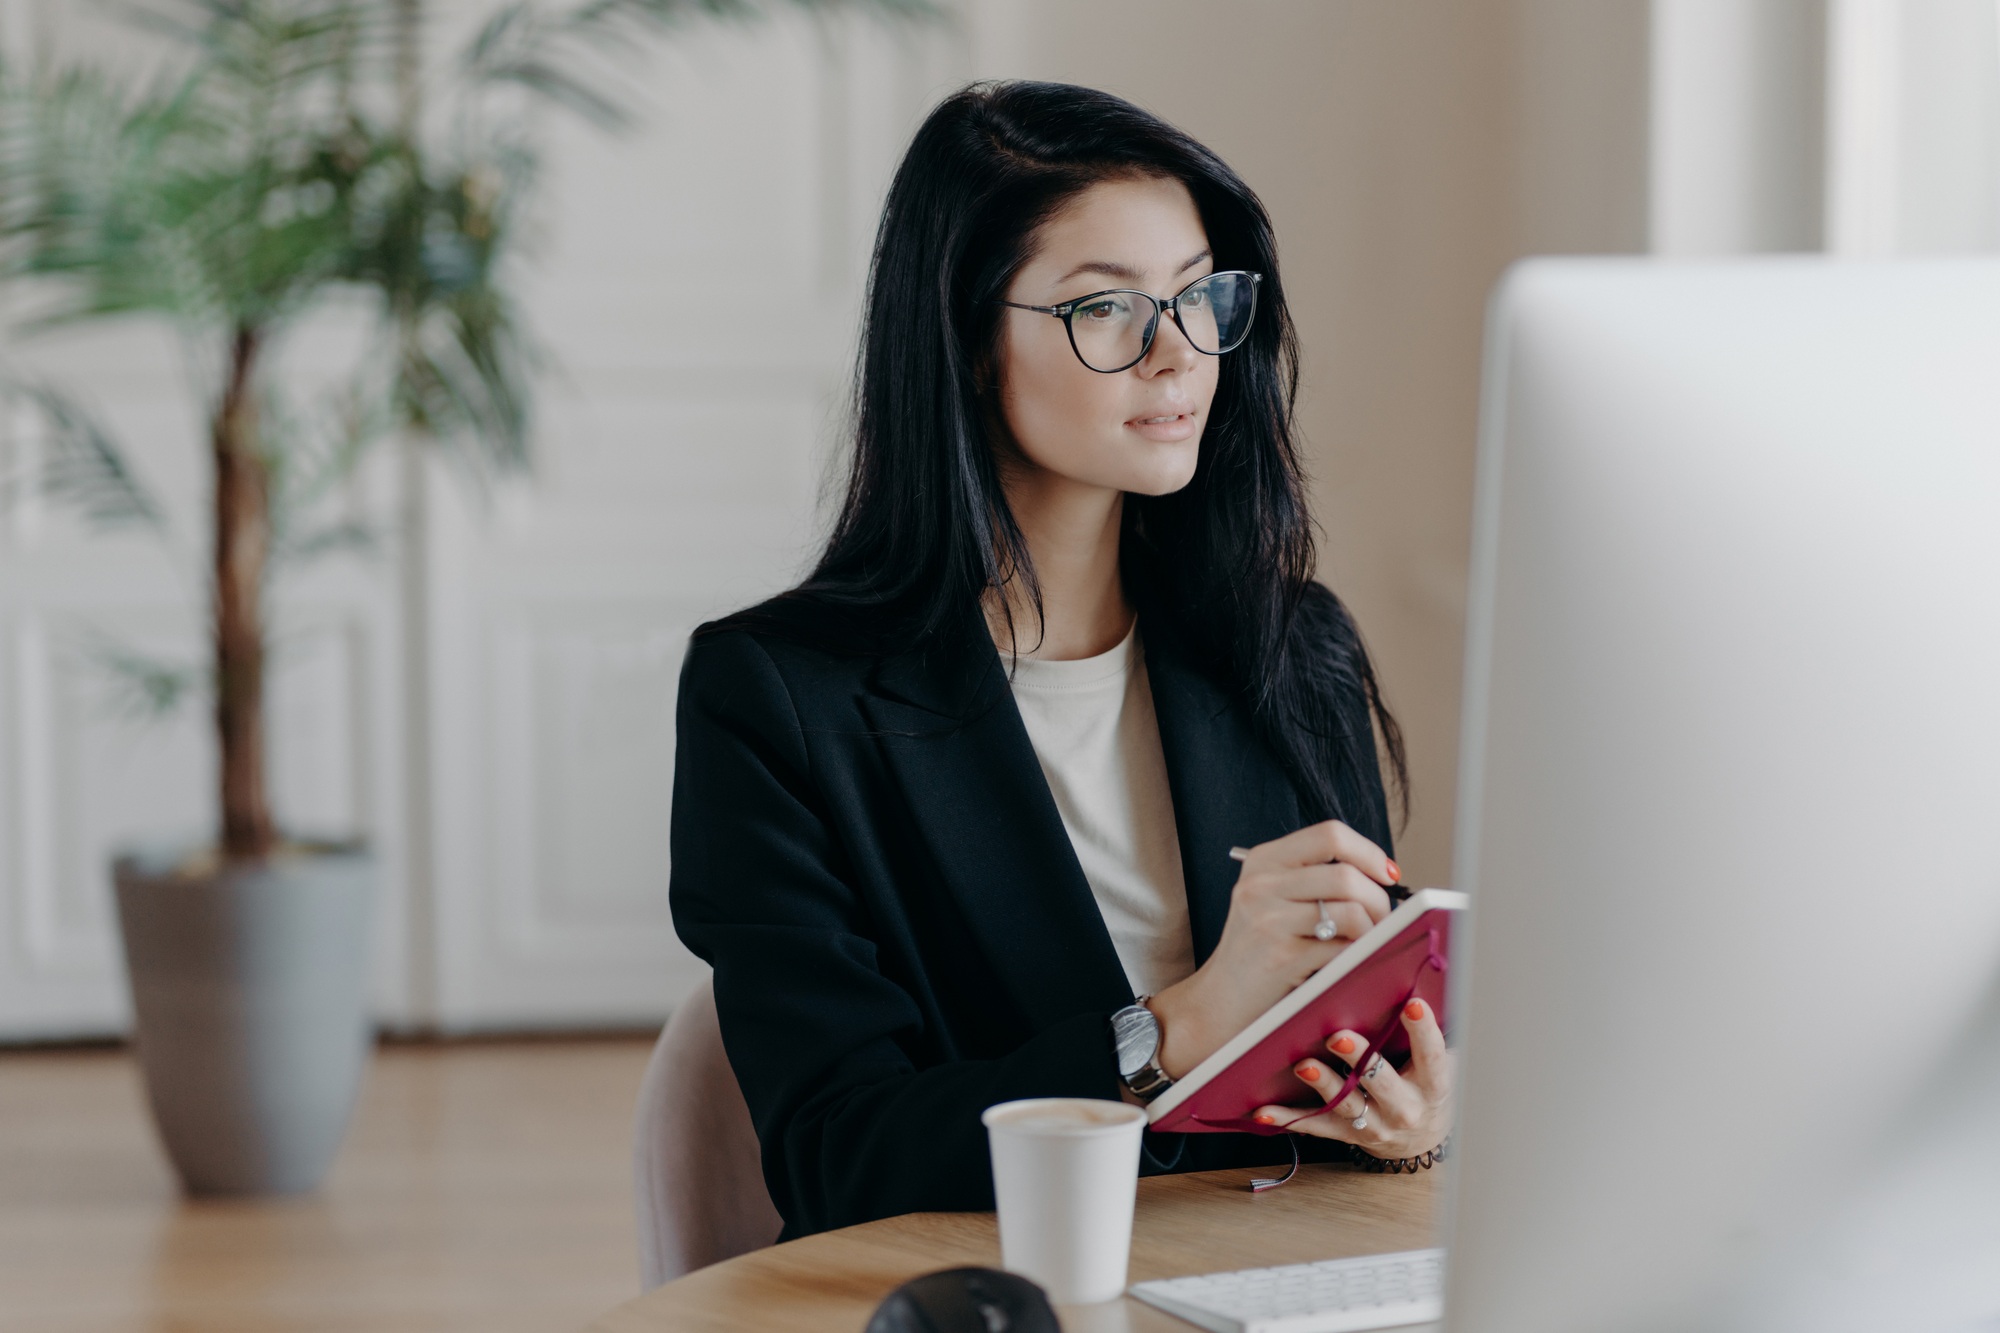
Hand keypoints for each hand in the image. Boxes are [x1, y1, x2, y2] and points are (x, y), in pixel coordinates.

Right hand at [1146, 820, 1397, 1078]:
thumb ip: (1314, 877)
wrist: (1220, 998)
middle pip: (1346, 875)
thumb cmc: (1258, 948)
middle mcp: (1261, 884)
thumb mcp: (1272, 897)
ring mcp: (1268, 920)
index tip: (1388, 874)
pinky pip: (1343, 949)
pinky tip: (1350, 962)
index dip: (1369, 852)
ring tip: (1368, 943)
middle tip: (1383, 920)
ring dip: (1374, 931)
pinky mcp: (1281, 958)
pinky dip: (1358, 956)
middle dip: (1379, 900)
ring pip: (1351, 911)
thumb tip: (1382, 875)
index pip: (1330, 835)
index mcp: (1263, 860)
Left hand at [1251, 998, 1452, 1158]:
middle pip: (1381, 1083)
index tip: (1413, 1004)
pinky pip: (1315, 1126)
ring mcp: (1375, 1125)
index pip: (1431, 1056)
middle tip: (1338, 1037)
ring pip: (1347, 1104)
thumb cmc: (1424, 1085)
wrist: (1420, 1138)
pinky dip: (1288, 1118)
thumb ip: (1424, 1035)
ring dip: (1323, 1084)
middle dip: (1359, 1060)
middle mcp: (1405, 1109)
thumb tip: (1410, 983)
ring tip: (1304, 1066)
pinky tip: (1263, 1111)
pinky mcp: (1347, 1134)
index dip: (1423, 1031)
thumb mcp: (1436, 1064)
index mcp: (1432, 1086)